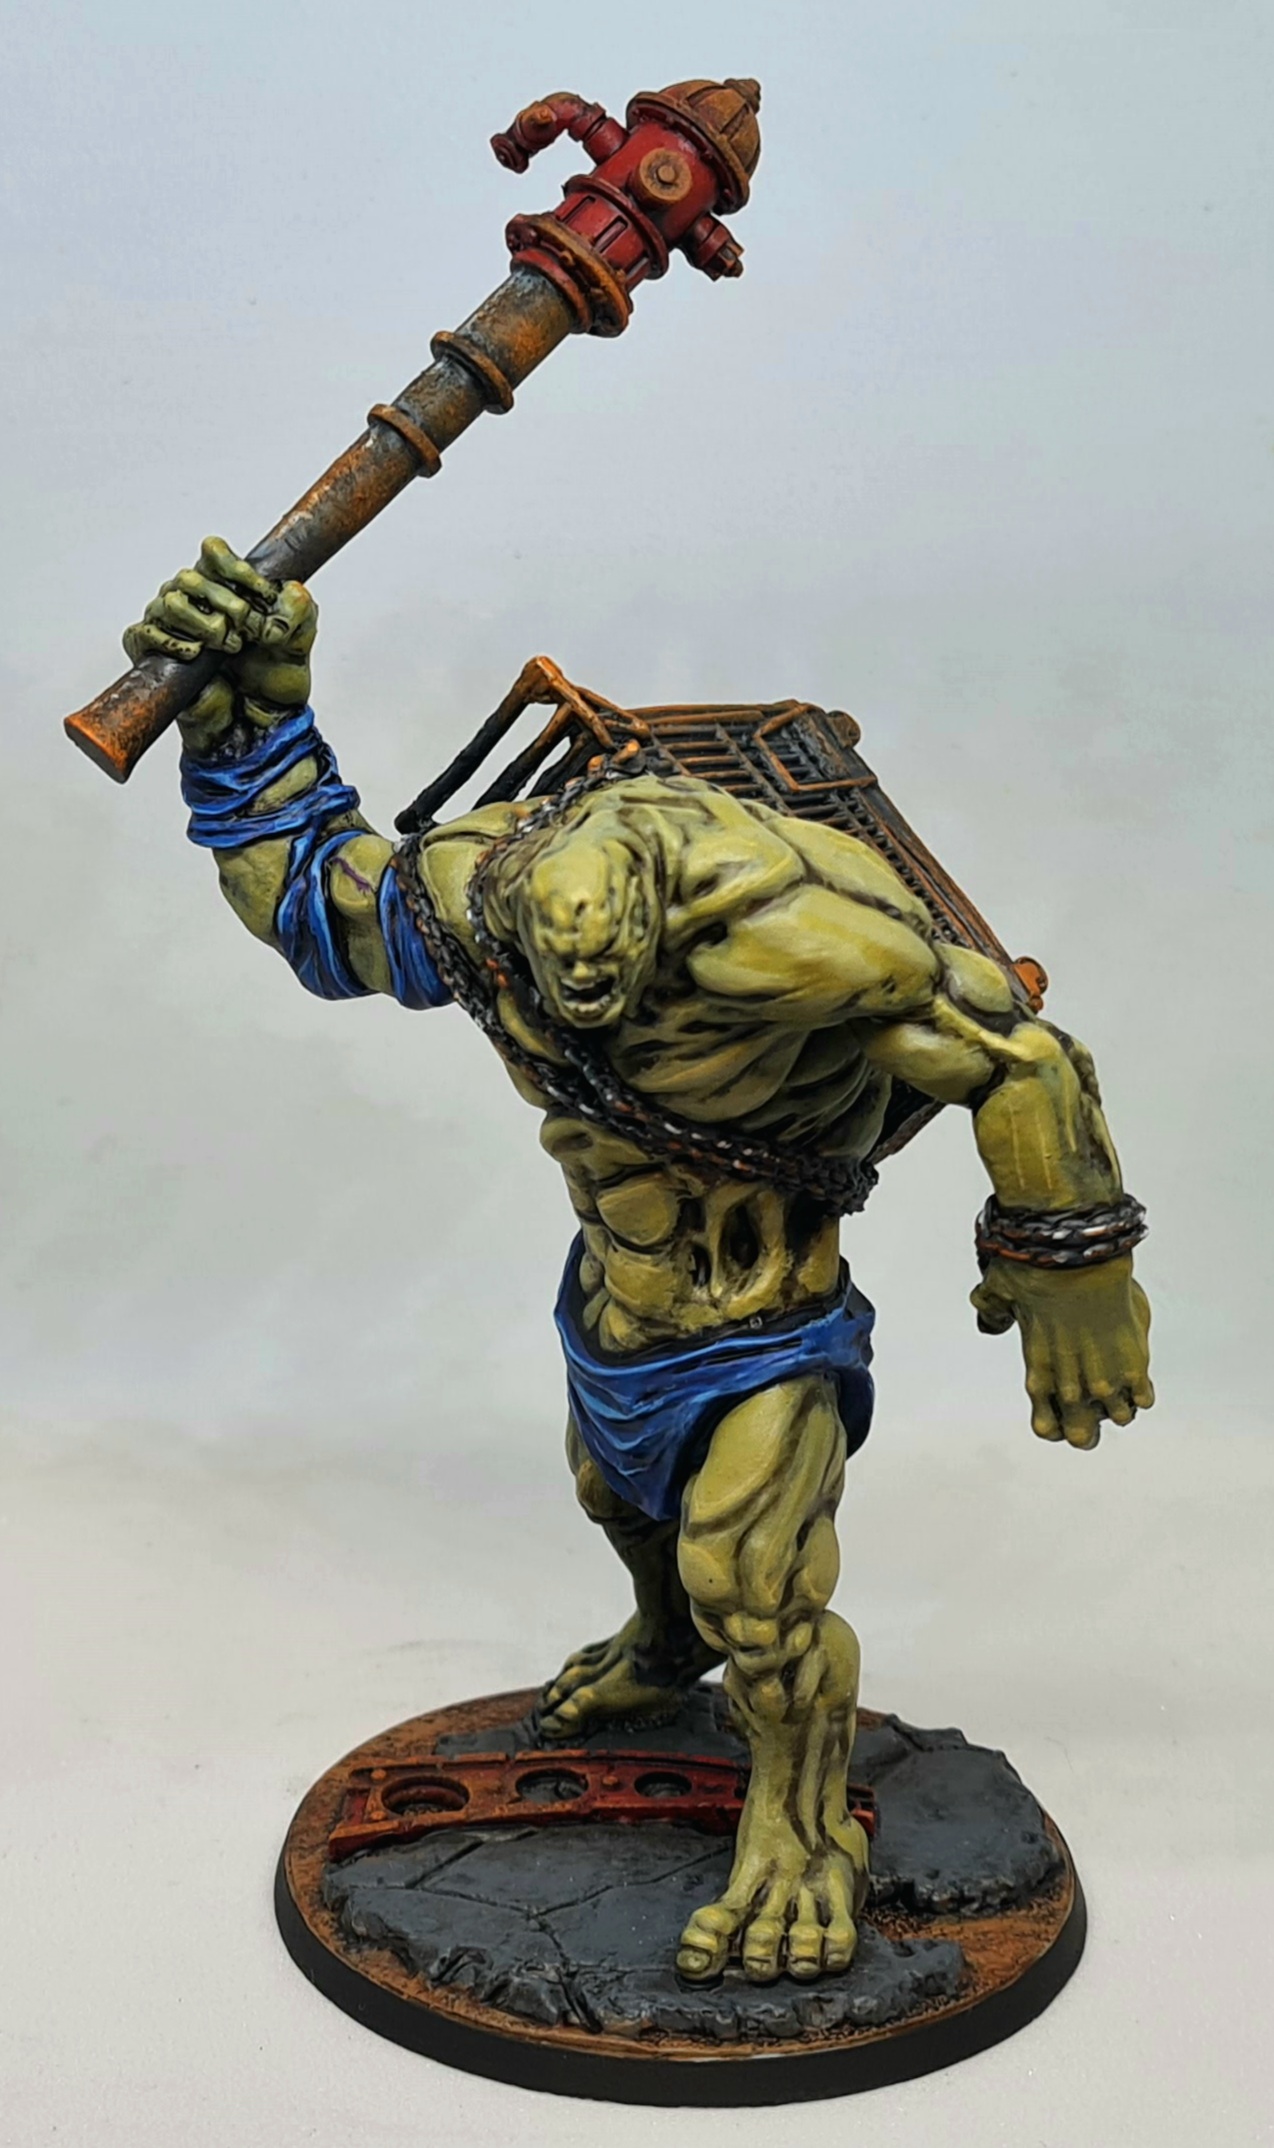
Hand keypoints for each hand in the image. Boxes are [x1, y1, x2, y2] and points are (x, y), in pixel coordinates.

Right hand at [123, 535, 316, 751]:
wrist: (257, 716)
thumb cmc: (270, 672)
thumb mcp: (299, 638)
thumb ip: (301, 608)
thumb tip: (290, 590)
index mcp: (222, 583)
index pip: (213, 552)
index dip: (237, 568)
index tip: (262, 594)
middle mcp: (190, 597)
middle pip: (191, 576)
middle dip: (227, 603)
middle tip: (248, 630)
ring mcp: (166, 621)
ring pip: (171, 602)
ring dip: (205, 625)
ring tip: (228, 646)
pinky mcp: (149, 649)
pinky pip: (146, 633)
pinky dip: (175, 643)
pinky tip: (198, 655)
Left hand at [971, 1254, 1153, 1447]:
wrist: (1075, 1263)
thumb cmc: (1034, 1273)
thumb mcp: (1002, 1292)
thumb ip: (994, 1312)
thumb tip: (988, 1322)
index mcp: (1039, 1375)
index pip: (1047, 1427)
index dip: (1057, 1424)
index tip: (1063, 1409)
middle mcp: (1072, 1387)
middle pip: (1082, 1436)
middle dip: (1089, 1426)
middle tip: (1096, 1403)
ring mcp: (1105, 1381)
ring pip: (1120, 1417)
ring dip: (1120, 1401)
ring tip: (1117, 1375)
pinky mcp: (1135, 1368)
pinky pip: (1144, 1398)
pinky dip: (1141, 1387)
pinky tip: (1134, 1366)